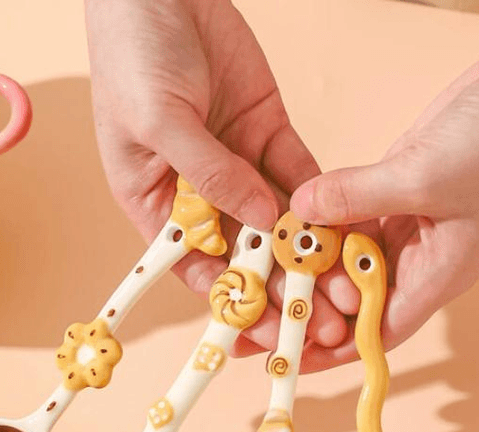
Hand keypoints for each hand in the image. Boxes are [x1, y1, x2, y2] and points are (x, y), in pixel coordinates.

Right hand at [85, 0, 348, 353]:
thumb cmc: (133, 55)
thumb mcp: (160, 122)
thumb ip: (210, 176)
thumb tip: (261, 223)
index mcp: (157, 204)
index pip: (198, 267)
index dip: (232, 301)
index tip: (267, 329)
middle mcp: (200, 194)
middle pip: (246, 255)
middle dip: (284, 289)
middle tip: (323, 321)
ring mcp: (237, 166)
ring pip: (279, 223)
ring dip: (311, 257)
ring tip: (344, 290)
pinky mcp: (269, 136)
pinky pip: (299, 177)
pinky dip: (321, 205)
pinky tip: (345, 233)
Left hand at [290, 0, 478, 370]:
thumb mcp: (423, 176)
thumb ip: (356, 197)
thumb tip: (302, 209)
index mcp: (437, 275)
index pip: (378, 331)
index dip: (334, 349)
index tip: (292, 355)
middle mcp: (420, 259)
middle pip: (356, 299)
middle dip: (313, 305)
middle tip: (263, 306)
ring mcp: (410, 227)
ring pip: (351, 258)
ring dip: (315, 260)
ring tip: (268, 266)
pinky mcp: (400, 195)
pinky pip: (354, 220)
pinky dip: (327, 220)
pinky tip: (295, 220)